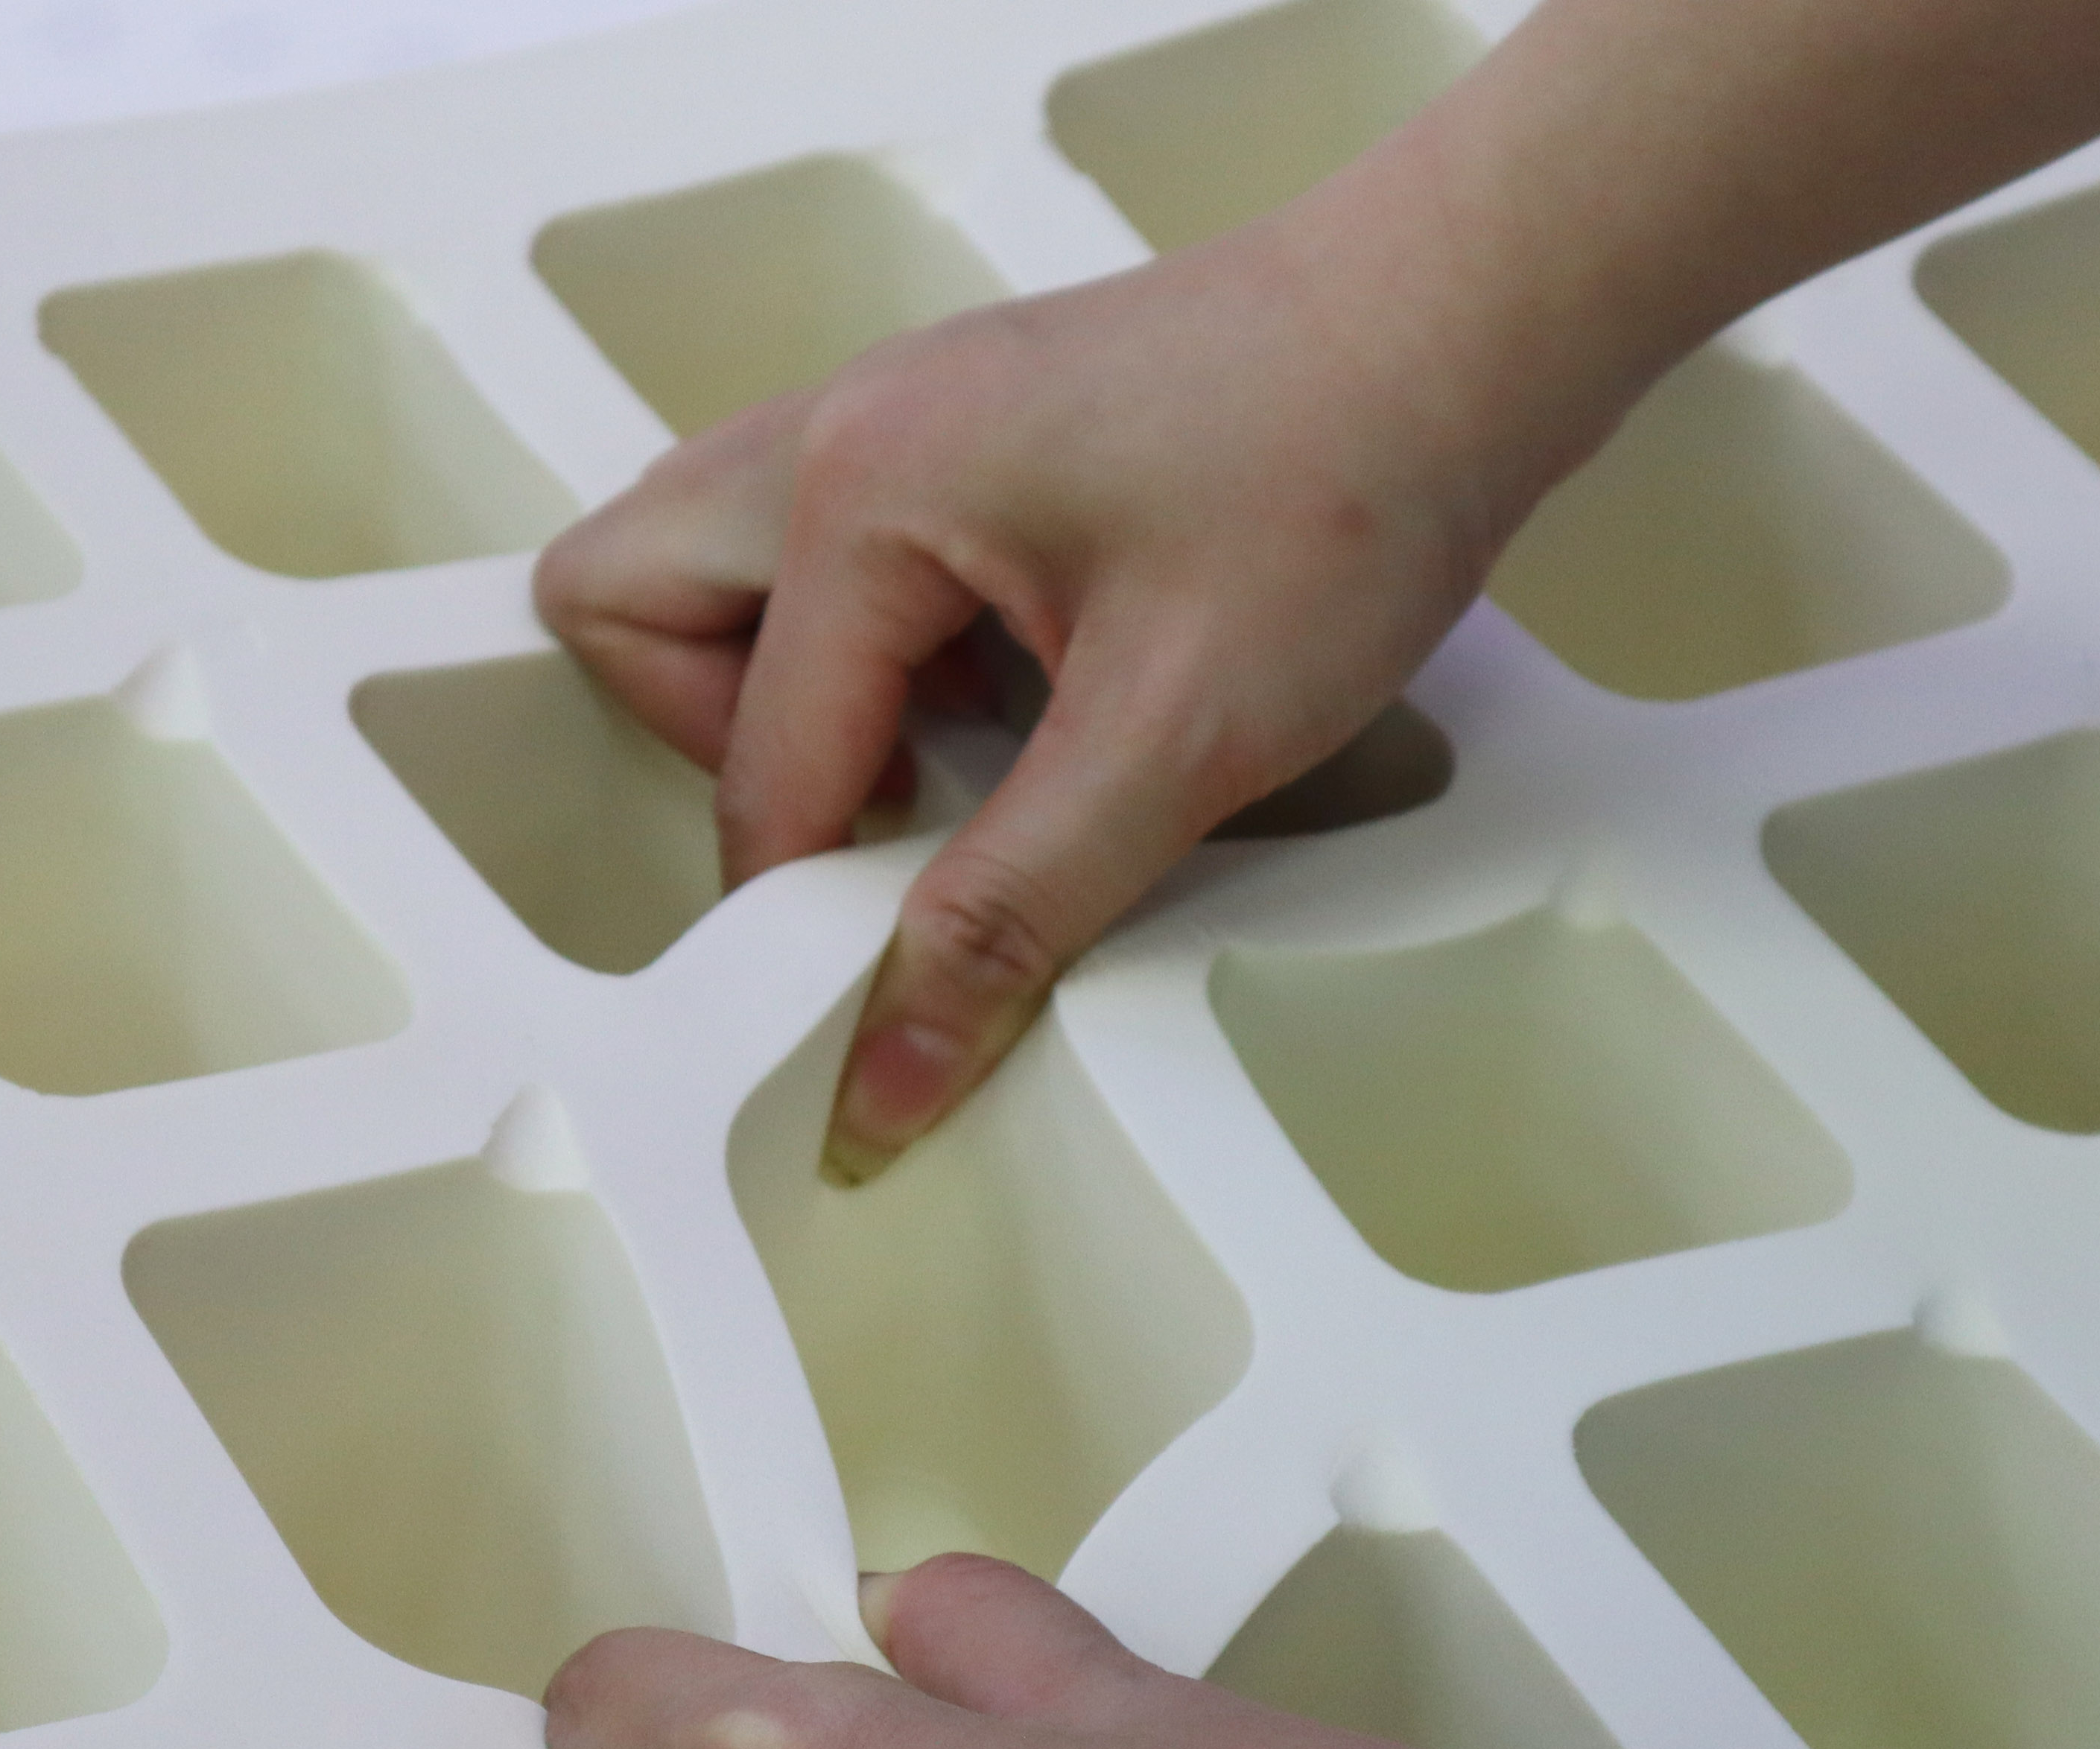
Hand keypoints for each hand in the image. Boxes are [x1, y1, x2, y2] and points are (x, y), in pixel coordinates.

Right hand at [532, 205, 1551, 1181]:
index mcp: (860, 490)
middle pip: (633, 603)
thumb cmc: (1342, 475)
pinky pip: (834, 554)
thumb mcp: (1174, 740)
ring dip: (792, 696)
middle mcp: (845, 428)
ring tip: (940, 773)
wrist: (1465, 325)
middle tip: (863, 836)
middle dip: (713, 750)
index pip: (754, 762)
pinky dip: (876, 649)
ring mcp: (902, 414)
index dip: (809, 908)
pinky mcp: (969, 431)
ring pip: (720, 566)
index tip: (885, 998)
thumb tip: (887, 1072)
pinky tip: (1011, 704)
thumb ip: (1012, 915)